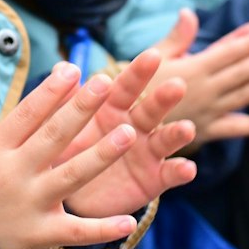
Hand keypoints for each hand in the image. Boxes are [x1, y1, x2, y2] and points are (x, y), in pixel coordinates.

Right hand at [0, 65, 152, 248]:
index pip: (27, 115)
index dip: (50, 91)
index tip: (73, 69)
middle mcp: (16, 174)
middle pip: (55, 136)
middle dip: (81, 107)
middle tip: (106, 82)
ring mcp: (31, 204)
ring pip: (73, 175)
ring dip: (102, 154)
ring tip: (130, 133)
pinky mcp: (40, 235)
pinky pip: (76, 232)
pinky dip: (103, 229)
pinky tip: (130, 222)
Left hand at [53, 48, 198, 219]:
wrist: (70, 192)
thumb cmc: (68, 150)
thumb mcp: (63, 125)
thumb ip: (65, 99)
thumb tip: (60, 67)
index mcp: (113, 107)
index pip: (127, 86)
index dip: (139, 72)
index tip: (153, 56)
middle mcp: (135, 125)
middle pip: (151, 108)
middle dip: (164, 98)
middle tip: (177, 85)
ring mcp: (147, 152)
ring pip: (166, 139)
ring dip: (178, 133)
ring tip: (188, 129)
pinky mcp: (154, 179)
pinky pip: (169, 174)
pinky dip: (180, 172)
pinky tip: (188, 169)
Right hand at [145, 10, 248, 142]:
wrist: (124, 124)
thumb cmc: (136, 86)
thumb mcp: (153, 58)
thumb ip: (177, 37)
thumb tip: (189, 13)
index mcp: (193, 69)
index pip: (228, 53)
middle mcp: (205, 90)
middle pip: (241, 72)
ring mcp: (207, 112)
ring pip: (242, 97)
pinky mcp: (205, 132)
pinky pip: (231, 129)